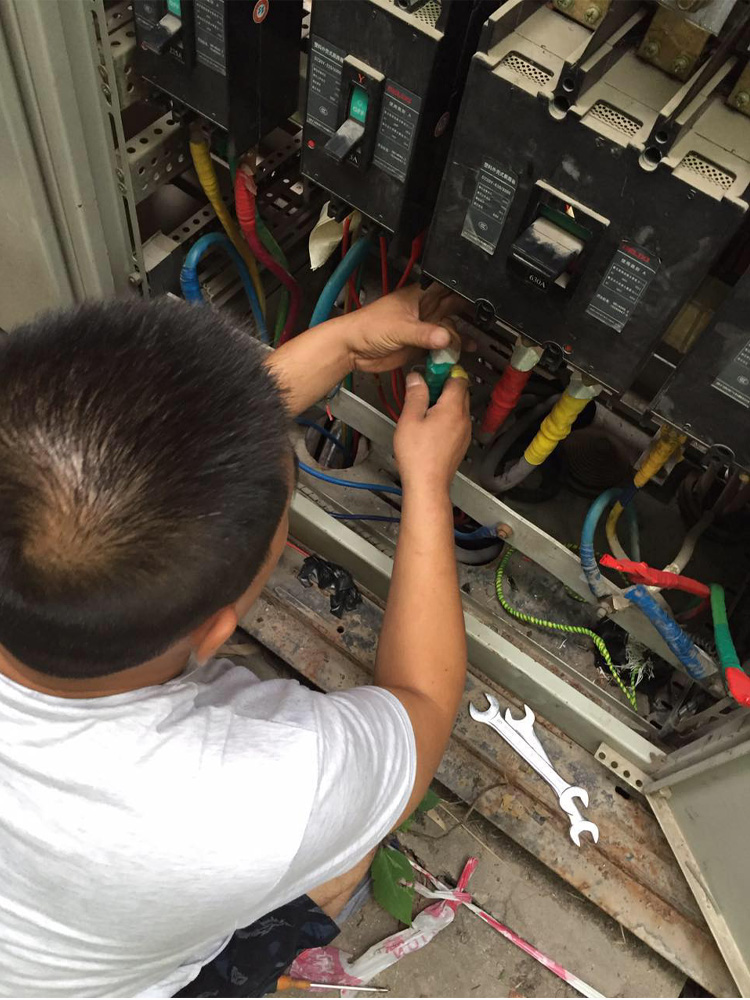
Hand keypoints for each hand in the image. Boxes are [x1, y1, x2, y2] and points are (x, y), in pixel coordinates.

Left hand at [345, 284, 470, 374]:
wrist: (352, 350)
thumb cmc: (367, 327)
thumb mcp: (399, 328)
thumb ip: (423, 333)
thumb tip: (446, 337)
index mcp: (419, 296)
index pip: (447, 288)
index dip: (463, 291)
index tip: (479, 299)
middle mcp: (424, 310)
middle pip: (452, 309)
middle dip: (467, 315)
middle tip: (482, 323)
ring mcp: (422, 328)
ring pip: (448, 329)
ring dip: (459, 336)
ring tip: (471, 344)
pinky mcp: (419, 346)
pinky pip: (439, 347)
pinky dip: (449, 351)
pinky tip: (460, 354)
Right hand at [394, 370, 470, 491]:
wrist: (427, 485)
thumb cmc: (418, 456)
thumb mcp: (410, 419)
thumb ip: (415, 395)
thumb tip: (417, 377)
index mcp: (453, 408)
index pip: (458, 377)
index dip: (444, 370)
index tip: (430, 371)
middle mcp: (463, 419)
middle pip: (460, 391)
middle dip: (443, 386)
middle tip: (423, 389)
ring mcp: (464, 432)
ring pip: (459, 407)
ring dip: (444, 402)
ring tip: (423, 409)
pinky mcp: (460, 444)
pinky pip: (456, 422)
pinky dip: (446, 417)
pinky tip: (429, 425)